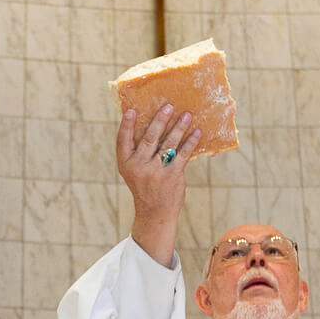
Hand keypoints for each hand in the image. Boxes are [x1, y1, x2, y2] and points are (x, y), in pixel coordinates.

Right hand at [117, 105, 200, 266]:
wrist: (155, 212)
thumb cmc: (145, 186)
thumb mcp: (134, 170)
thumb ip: (138, 152)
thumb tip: (154, 124)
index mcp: (126, 163)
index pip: (123, 140)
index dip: (126, 125)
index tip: (131, 110)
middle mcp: (139, 166)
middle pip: (149, 138)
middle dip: (160, 120)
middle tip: (169, 106)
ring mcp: (155, 172)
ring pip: (168, 144)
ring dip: (179, 127)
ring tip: (187, 115)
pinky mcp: (172, 176)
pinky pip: (183, 154)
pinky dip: (190, 142)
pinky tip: (197, 132)